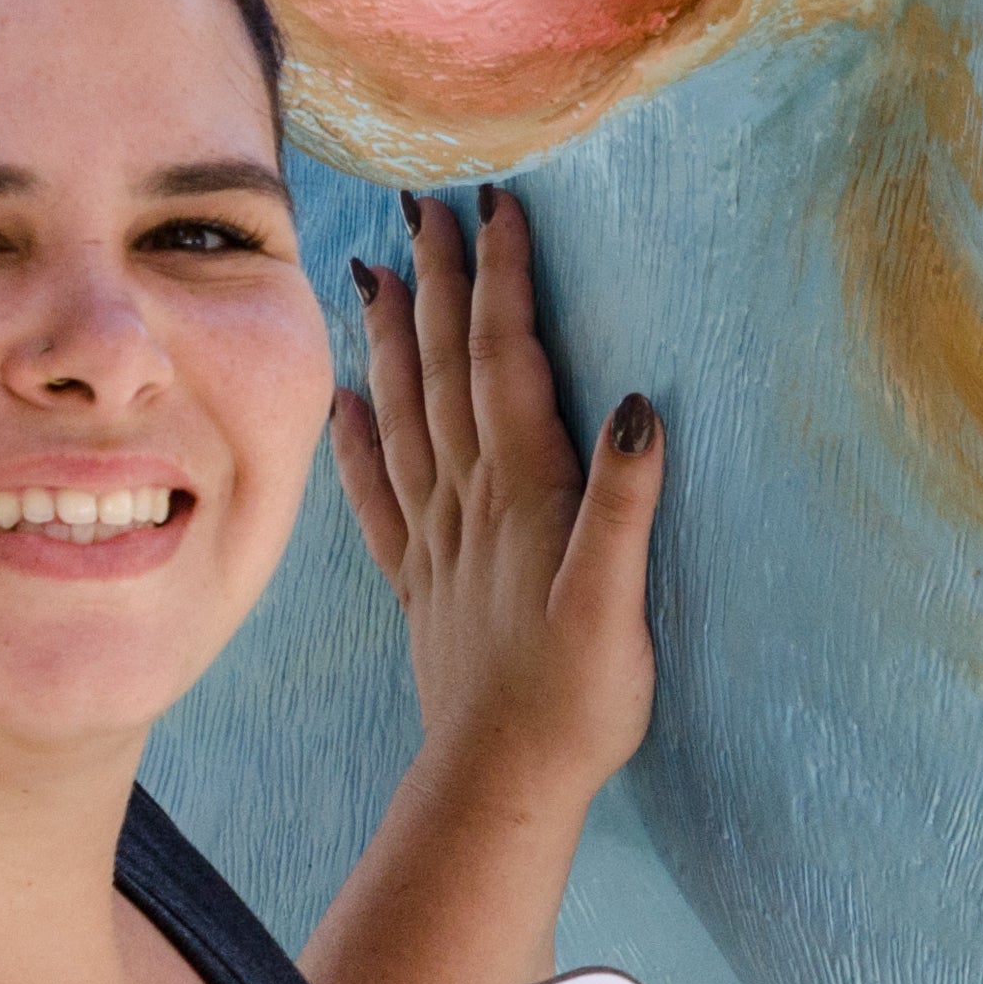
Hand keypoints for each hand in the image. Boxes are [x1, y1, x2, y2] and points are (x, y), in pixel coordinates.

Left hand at [336, 188, 663, 807]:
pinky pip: (376, 492)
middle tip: (424, 204)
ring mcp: (437, 538)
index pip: (507, 360)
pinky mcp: (420, 580)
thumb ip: (626, 504)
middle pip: (449, 368)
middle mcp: (470, 500)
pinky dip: (355, 438)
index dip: (501, 279)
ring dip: (393, 338)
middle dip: (440, 280)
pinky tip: (343, 399)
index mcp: (523, 491)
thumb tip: (639, 407)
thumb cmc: (578, 697)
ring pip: (406, 414)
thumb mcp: (618, 602)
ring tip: (377, 271)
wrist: (501, 779)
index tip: (495, 204)